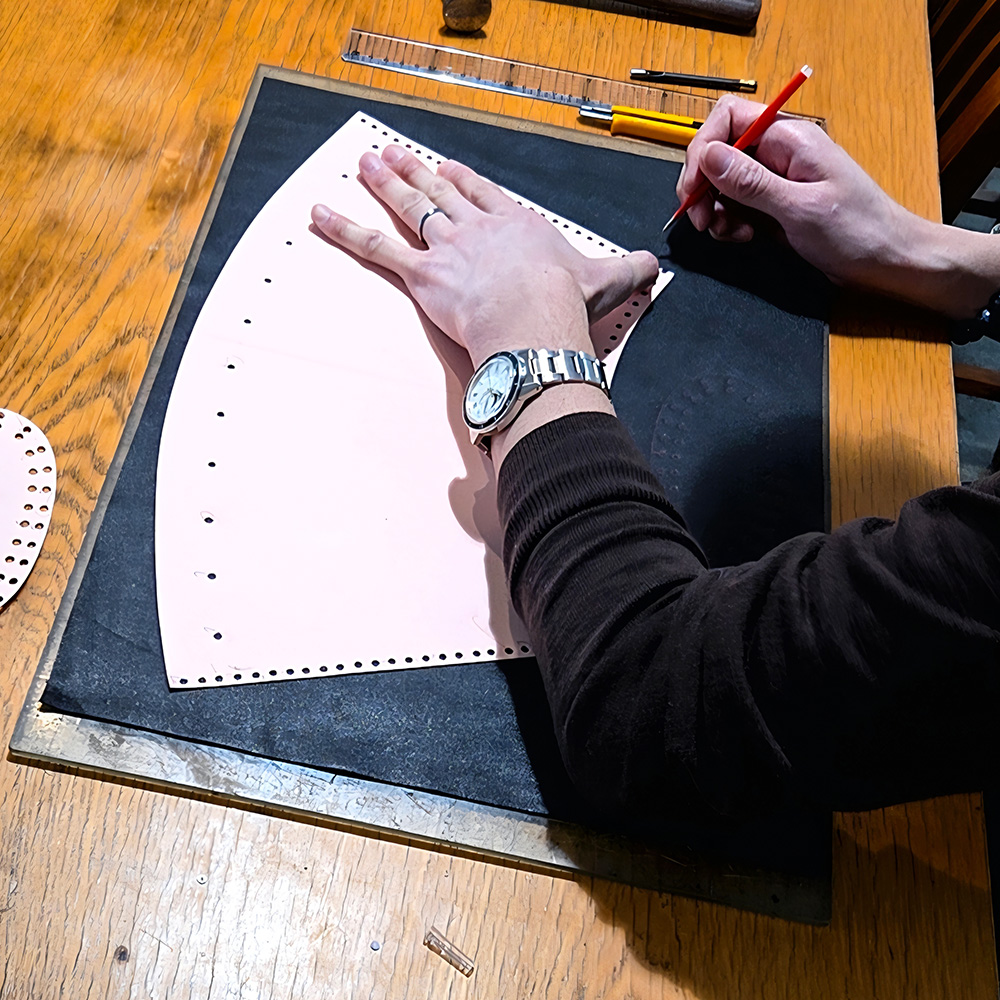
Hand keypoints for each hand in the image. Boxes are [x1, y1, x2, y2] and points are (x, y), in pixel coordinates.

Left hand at [311, 146, 658, 367]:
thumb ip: (628, 269)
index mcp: (517, 226)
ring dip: (386, 184)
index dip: (466, 181)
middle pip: (442, 193)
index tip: (451, 168)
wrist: (536, 318)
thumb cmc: (565, 302)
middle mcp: (479, 229)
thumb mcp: (609, 279)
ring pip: (411, 208)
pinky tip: (321, 214)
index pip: (486, 195)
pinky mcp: (423, 274)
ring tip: (366, 164)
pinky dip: (346, 231)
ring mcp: (448, 248)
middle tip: (396, 155)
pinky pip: (377, 248)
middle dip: (418, 172)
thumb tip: (652, 267)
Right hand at [677, 96, 913, 290]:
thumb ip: (751, 182)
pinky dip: (729, 221)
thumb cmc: (859, 230)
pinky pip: (736, 204)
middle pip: (719, 152)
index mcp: (790, 139)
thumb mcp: (799, 208)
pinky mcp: (774, 203)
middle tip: (703, 219)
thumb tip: (710, 156)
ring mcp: (775, 178)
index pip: (728, 119)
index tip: (693, 187)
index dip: (702, 150)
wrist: (886, 259)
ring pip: (722, 182)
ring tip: (729, 232)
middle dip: (703, 186)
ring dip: (715, 208)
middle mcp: (780, 152)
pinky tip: (741, 235)